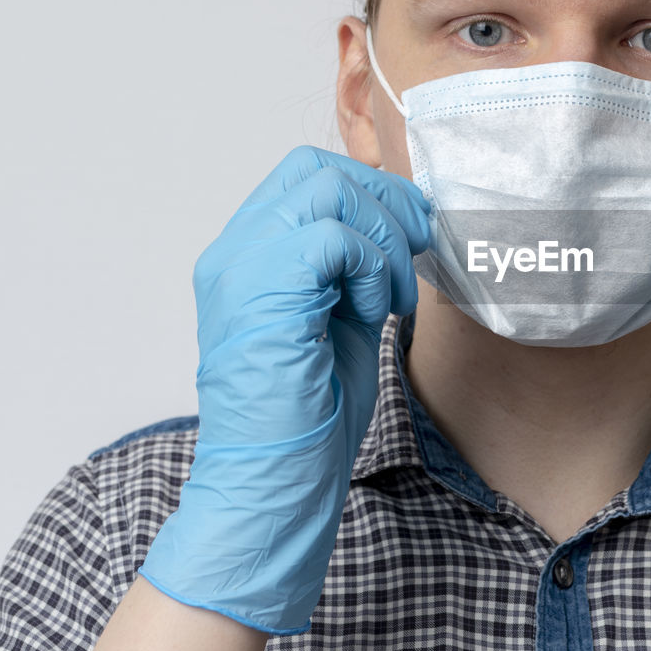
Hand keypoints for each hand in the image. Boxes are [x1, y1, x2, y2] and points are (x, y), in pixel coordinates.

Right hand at [138, 146, 430, 633]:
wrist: (277, 481)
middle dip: (384, 201)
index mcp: (248, 257)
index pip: (307, 176)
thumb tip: (404, 225)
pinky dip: (371, 267)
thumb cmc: (313, 413)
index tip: (414, 235)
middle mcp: (233, 254)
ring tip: (393, 296)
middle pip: (314, 168)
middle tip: (417, 252)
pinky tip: (377, 312)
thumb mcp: (344, 318)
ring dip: (382, 238)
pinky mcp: (261, 294)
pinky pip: (331, 238)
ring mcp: (239, 270)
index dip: (372, 192)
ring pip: (326, 190)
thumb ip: (358, 269)